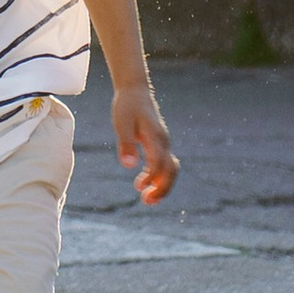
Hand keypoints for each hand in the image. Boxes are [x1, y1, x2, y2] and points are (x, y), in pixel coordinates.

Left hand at [112, 77, 176, 203]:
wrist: (134, 91)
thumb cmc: (126, 106)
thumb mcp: (122, 123)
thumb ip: (126, 144)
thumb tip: (129, 166)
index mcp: (155, 137)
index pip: (160, 163)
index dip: (153, 177)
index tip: (140, 188)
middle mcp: (163, 142)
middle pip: (171, 170)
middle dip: (162, 188)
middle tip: (147, 201)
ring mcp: (163, 144)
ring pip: (170, 170)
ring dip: (161, 186)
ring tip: (145, 198)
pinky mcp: (158, 144)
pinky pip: (163, 165)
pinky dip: (155, 177)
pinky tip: (141, 183)